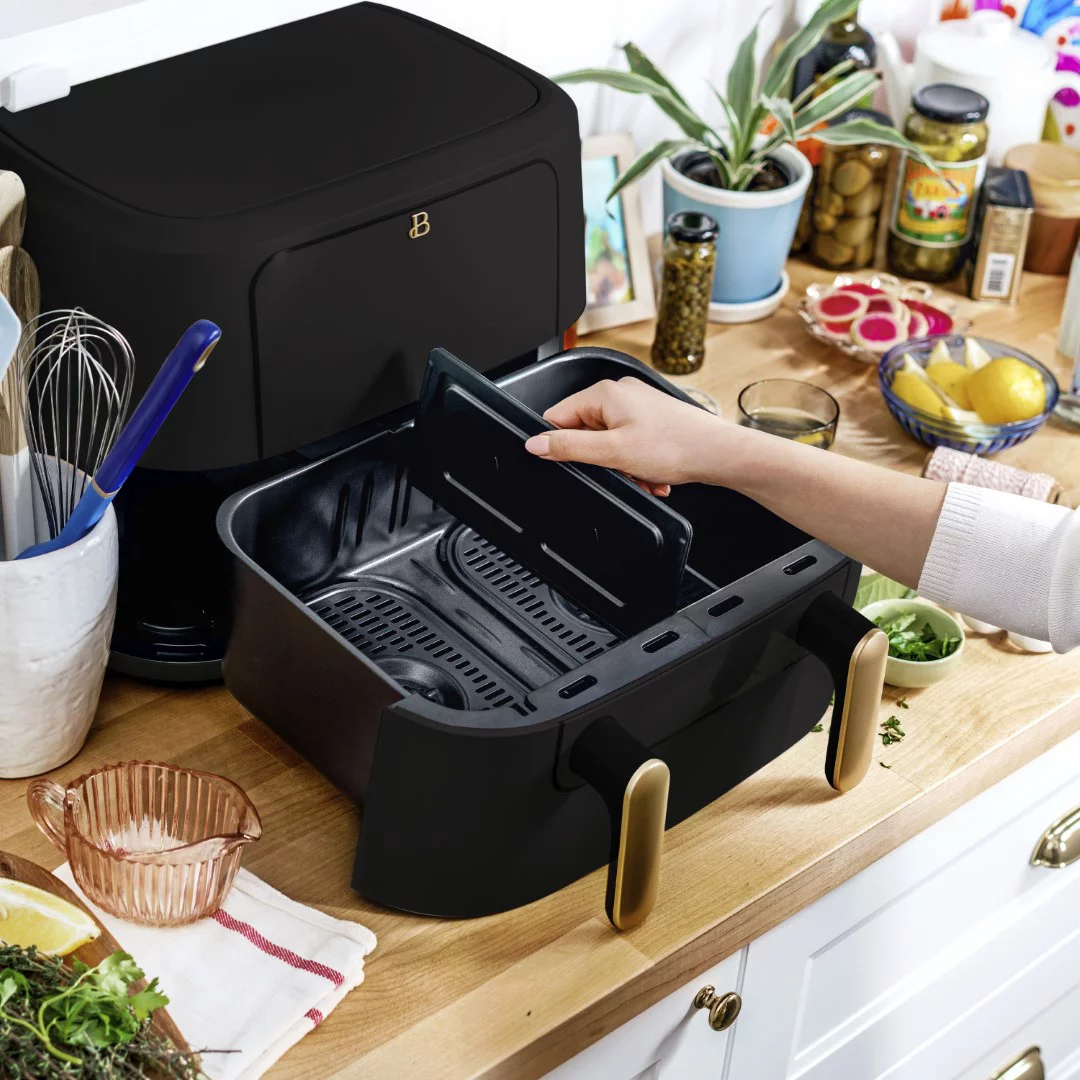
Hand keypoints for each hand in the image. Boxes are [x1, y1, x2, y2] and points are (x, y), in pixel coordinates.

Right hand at [523, 377, 725, 494]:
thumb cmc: (676, 446)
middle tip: (620, 473)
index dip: (561, 446)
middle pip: (586, 433)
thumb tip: (535, 443)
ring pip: (609, 444)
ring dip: (622, 467)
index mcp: (605, 393)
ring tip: (643, 476)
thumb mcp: (612, 453)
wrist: (720, 454)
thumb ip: (569, 448)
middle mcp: (621, 394)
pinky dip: (637, 465)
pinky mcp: (653, 421)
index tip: (575, 465)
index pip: (558, 416)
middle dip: (601, 461)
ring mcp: (639, 407)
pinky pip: (630, 446)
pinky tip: (652, 475)